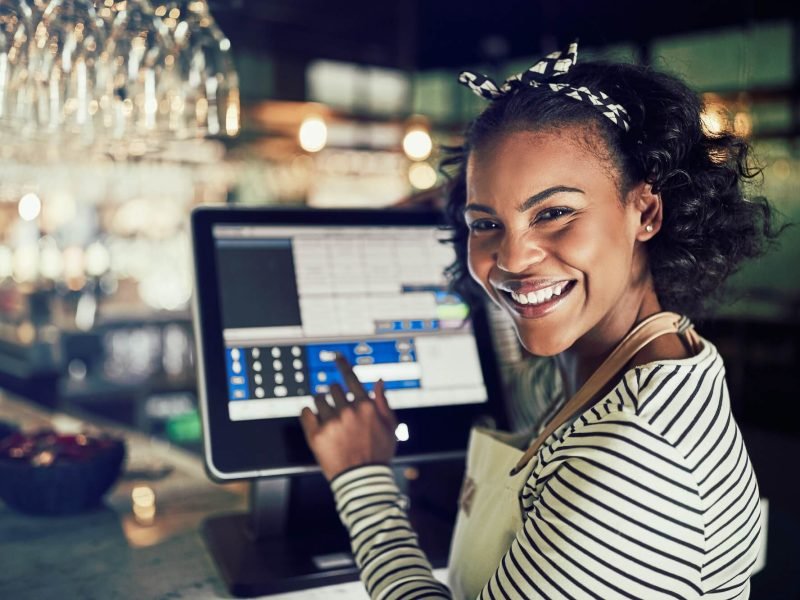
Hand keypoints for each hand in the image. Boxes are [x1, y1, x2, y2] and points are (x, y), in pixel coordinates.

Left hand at [300, 354, 397, 480]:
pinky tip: (315, 422)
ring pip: (318, 399)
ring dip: (322, 404)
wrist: (362, 479)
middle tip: (338, 410)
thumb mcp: (390, 426)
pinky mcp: (316, 435)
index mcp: (365, 406)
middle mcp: (347, 411)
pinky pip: (305, 412)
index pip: (350, 378)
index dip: (342, 364)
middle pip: (333, 389)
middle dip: (335, 396)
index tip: (336, 357)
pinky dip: (309, 414)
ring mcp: (331, 423)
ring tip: (328, 418)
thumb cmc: (379, 453)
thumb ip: (383, 402)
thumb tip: (378, 381)